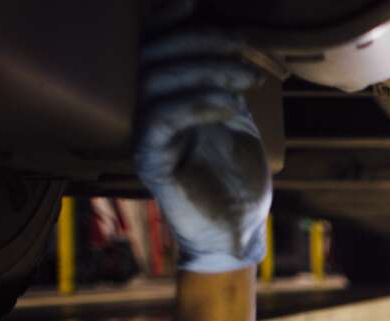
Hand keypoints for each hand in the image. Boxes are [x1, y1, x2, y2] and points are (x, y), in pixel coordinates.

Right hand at [133, 28, 271, 272]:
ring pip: (158, 82)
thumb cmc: (237, 175)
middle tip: (243, 46)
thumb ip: (225, 80)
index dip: (168, 21)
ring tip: (246, 78)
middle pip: (154, 56)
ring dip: (206, 71)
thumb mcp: (237, 116)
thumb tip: (231, 38)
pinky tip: (232, 106)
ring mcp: (143, 134)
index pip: (153, 47)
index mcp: (162, 96)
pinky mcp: (150, 160)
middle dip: (200, 42)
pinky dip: (200, 104)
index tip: (193, 3)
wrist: (237, 228)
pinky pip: (164, 119)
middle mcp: (144, 110)